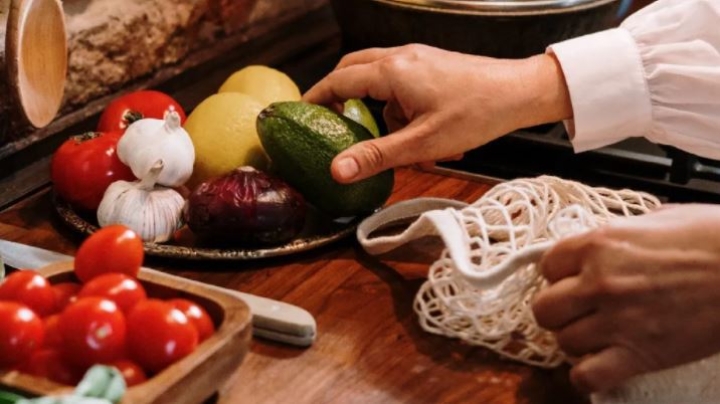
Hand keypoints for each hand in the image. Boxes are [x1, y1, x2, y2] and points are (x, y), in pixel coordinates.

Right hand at [303, 44, 571, 182]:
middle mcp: (400, 57)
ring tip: (396, 142)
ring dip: (377, 109)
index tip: (299, 114)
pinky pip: (400, 82)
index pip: (337, 80)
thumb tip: (337, 170)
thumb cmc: (477, 114)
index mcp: (392, 71)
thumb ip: (376, 155)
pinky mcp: (431, 65)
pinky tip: (420, 133)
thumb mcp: (422, 143)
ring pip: (377, 79)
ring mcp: (417, 58)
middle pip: (352, 70)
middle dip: (339, 96)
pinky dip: (398, 107)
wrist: (520, 92)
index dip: (315, 98)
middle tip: (331, 124)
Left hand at [532, 204, 719, 392]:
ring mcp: (617, 321)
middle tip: (579, 311)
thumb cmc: (714, 239)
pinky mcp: (639, 355)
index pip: (547, 266)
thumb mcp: (658, 220)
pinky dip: (588, 375)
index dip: (559, 276)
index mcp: (600, 244)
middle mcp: (599, 283)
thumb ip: (619, 237)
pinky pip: (587, 376)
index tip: (572, 280)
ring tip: (597, 336)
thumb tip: (604, 248)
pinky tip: (601, 364)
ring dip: (577, 342)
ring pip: (563, 343)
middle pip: (544, 309)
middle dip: (559, 311)